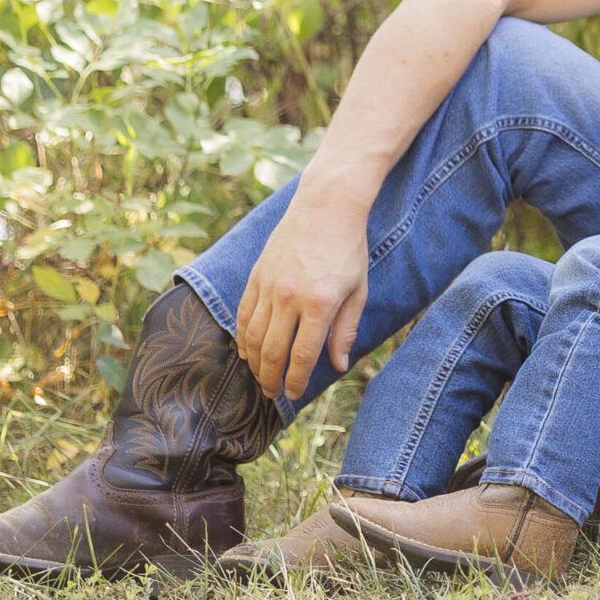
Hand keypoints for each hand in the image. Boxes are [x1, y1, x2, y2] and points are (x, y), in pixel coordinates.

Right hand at [233, 175, 370, 404]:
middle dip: (270, 378)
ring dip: (253, 361)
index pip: (302, 356)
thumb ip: (346, 330)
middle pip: (272, 351)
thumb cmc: (348, 248)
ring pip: (252, 336)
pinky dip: (241, 336)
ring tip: (259, 376)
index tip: (294, 394)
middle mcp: (289, 298)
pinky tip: (245, 350)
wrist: (326, 206)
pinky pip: (242, 314)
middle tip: (272, 393)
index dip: (297, 380)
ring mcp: (268, 286)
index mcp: (319, 304)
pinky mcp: (256, 275)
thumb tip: (339, 365)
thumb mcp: (357, 290)